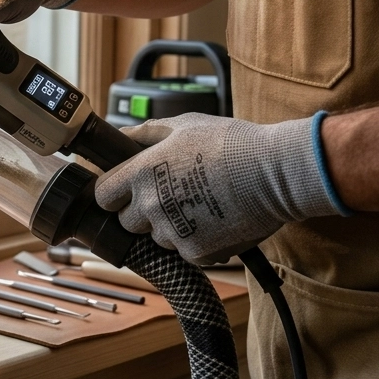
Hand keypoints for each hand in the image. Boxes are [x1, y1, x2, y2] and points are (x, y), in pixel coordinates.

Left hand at [94, 113, 346, 264]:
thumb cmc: (232, 144)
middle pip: (127, 221)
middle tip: (169, 198)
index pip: (103, 194)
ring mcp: (173, 231)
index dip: (113, 193)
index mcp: (141, 172)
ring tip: (199, 206)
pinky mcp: (196, 252)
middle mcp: (151, 204)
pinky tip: (215, 221)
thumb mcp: (184, 125)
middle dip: (141, 213)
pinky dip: (196, 241)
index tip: (124, 192)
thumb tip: (122, 135)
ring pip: (157, 238)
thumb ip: (146, 133)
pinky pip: (185, 251)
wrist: (275, 172)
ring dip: (170, 228)